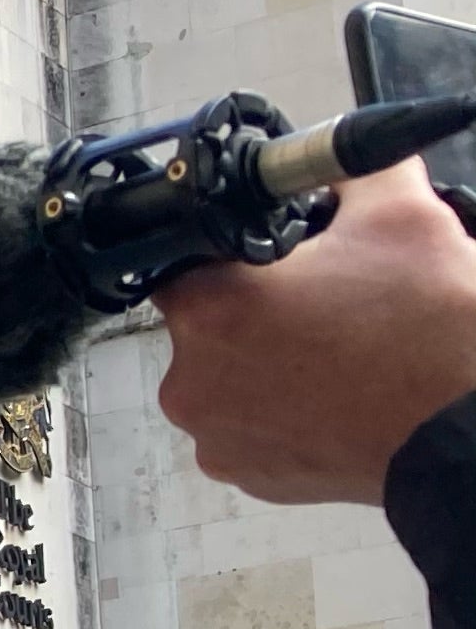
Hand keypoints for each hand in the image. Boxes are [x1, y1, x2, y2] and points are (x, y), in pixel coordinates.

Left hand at [153, 158, 475, 502]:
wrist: (464, 424)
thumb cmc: (430, 331)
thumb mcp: (400, 213)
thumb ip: (351, 169)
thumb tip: (336, 154)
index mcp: (211, 308)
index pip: (181, 261)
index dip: (224, 253)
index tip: (262, 259)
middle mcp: (191, 379)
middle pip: (205, 323)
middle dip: (253, 309)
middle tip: (317, 303)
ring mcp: (213, 435)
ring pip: (224, 377)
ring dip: (264, 361)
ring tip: (331, 350)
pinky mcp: (243, 474)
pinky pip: (245, 426)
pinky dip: (277, 409)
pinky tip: (329, 393)